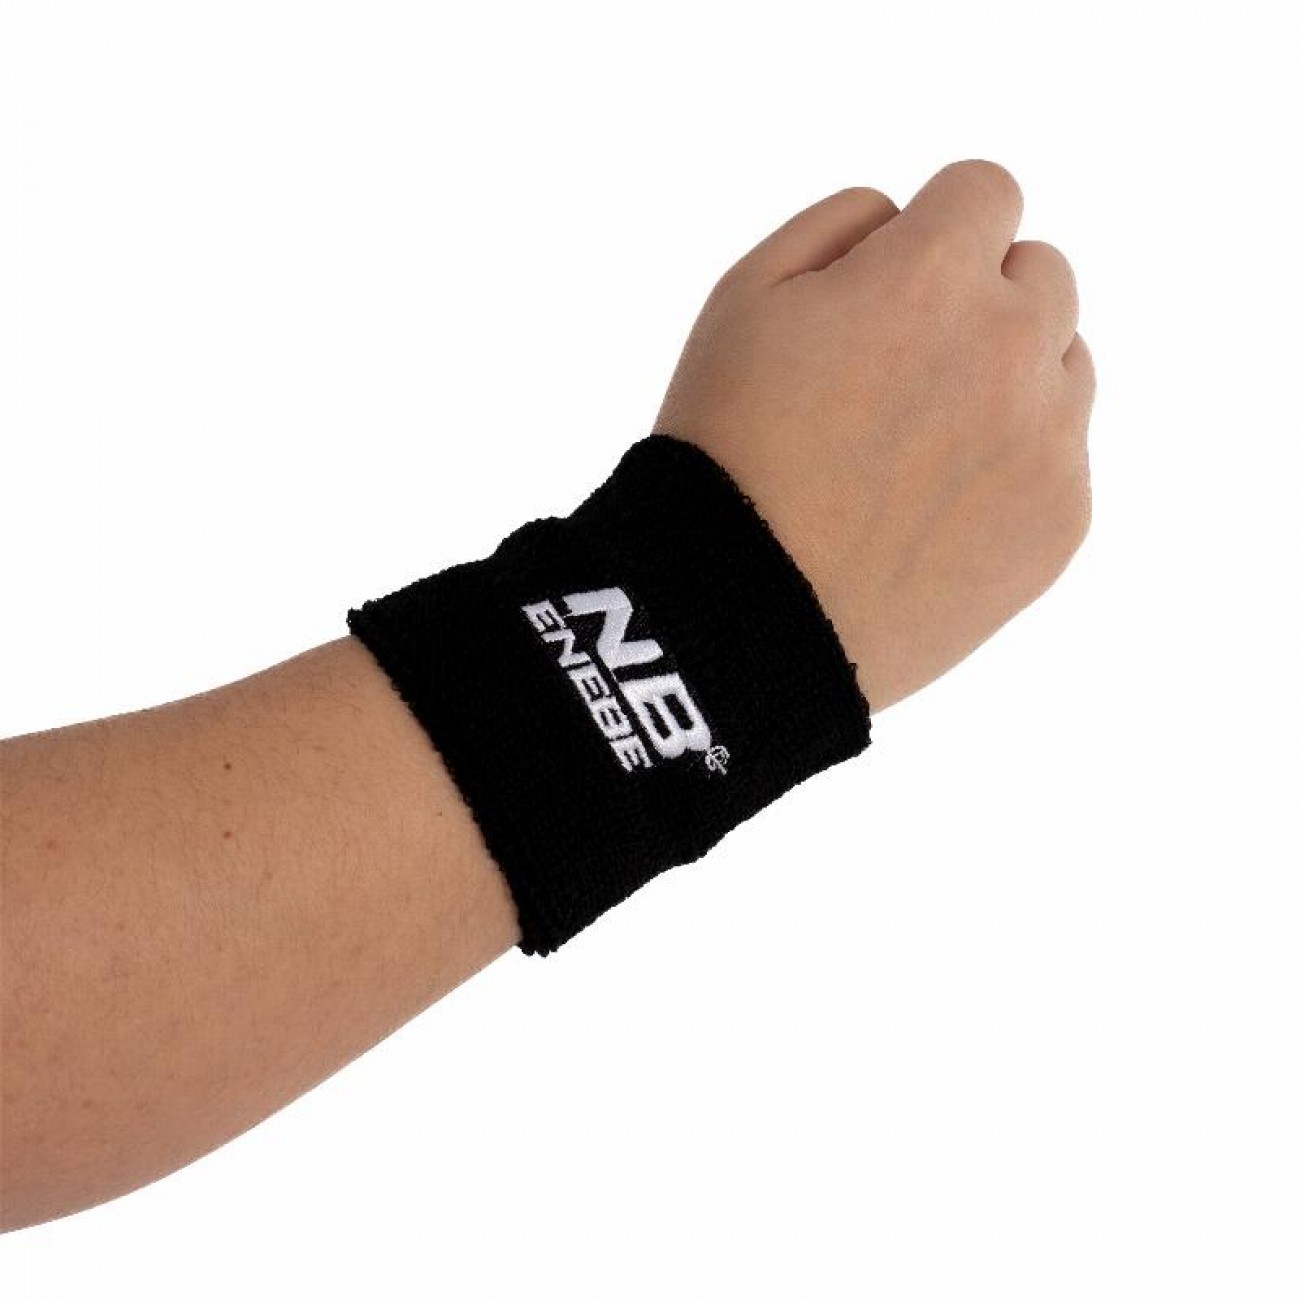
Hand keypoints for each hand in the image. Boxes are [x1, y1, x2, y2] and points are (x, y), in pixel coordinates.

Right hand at [653, 160, 1093, 712]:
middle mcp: (1011, 347)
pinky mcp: (1061, 524)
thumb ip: (841, 224)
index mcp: (930, 277)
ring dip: (1009, 380)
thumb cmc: (727, 452)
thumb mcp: (742, 297)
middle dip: (980, 301)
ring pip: (1064, 366)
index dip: (935, 229)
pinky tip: (932, 510)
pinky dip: (1012, 469)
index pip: (987, 191)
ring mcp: (1047, 442)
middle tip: (902, 371)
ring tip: (917, 448)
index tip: (899, 279)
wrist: (747, 613)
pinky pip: (1061, 459)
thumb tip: (905, 220)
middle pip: (1042, 275)